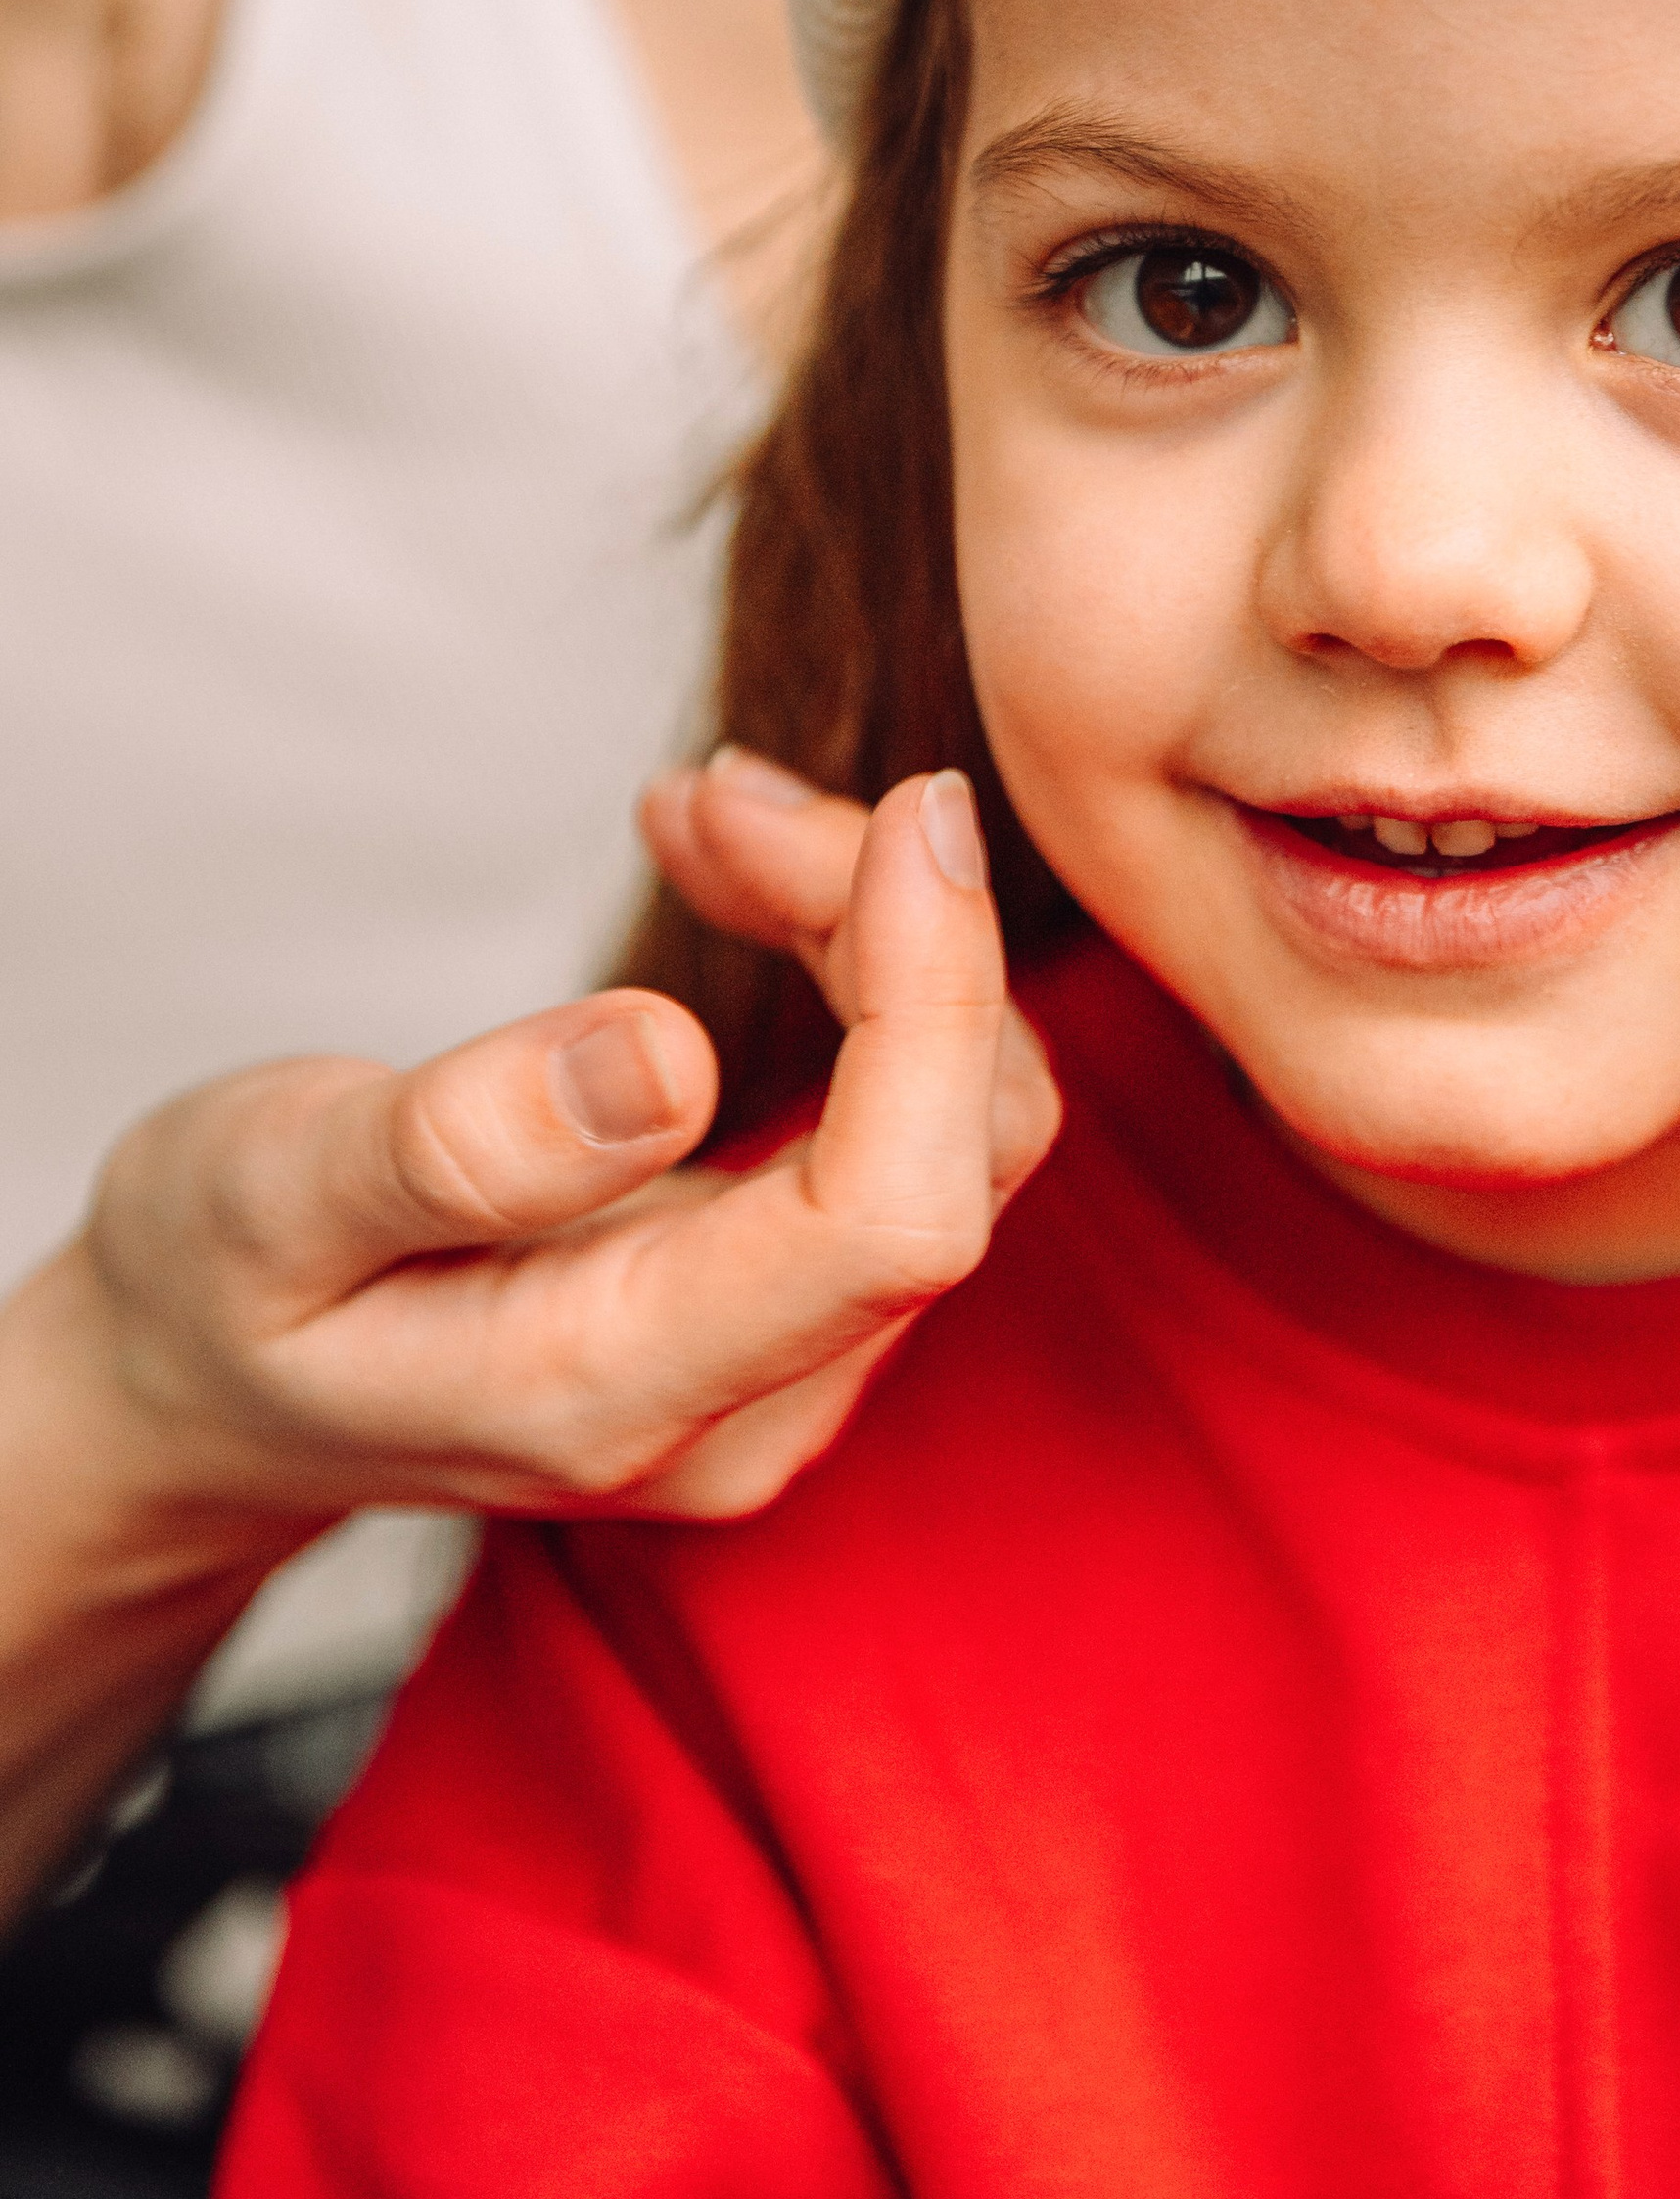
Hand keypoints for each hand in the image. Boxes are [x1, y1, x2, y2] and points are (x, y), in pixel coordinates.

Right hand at [55, 761, 1059, 1545]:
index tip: (910, 811)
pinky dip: (859, 971)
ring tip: (709, 809)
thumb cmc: (217, 1283)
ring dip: (876, 930)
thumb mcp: (265, 1197)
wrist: (202, 1393)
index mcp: (617, 1393)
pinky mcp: (798, 1300)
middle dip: (890, 924)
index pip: (895, 1220)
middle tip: (713, 789)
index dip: (940, 1004)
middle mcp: (746, 1409)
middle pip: (957, 1148)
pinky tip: (737, 873)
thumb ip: (454, 1149)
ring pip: (958, 1123)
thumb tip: (670, 1056)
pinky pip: (912, 1121)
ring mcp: (787, 1368)